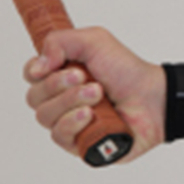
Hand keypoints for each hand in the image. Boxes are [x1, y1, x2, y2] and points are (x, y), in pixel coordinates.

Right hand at [23, 27, 165, 163]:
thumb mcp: (94, 41)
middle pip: (34, 97)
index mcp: (62, 75)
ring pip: (45, 116)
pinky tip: (89, 115)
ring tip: (98, 94)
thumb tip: (38, 64)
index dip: (36, 71)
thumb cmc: (126, 71)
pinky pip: (59, 136)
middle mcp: (62, 100)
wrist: (152, 97)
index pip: (31, 76)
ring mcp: (69, 123)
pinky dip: (72, 122)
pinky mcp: (79, 143)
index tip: (54, 65)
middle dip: (59, 84)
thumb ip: (59, 41)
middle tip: (86, 77)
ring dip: (70, 101)